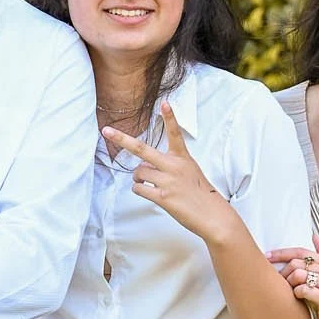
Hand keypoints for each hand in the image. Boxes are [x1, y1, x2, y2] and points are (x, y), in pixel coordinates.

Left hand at [105, 103, 225, 242]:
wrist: (212, 215)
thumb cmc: (199, 194)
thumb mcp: (190, 172)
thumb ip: (169, 165)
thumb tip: (144, 169)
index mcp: (182, 158)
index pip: (175, 134)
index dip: (170, 118)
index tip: (164, 103)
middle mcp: (174, 166)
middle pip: (141, 149)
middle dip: (121, 139)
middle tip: (106, 131)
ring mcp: (168, 181)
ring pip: (138, 173)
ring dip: (138, 178)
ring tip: (149, 183)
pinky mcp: (163, 197)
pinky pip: (139, 189)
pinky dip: (139, 190)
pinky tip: (148, 192)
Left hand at [267, 234, 318, 318]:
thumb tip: (314, 235)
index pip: (301, 251)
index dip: (282, 253)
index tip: (266, 256)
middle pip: (297, 263)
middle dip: (284, 272)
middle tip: (279, 283)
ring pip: (299, 275)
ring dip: (289, 283)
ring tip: (290, 291)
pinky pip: (304, 290)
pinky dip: (296, 293)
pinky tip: (298, 298)